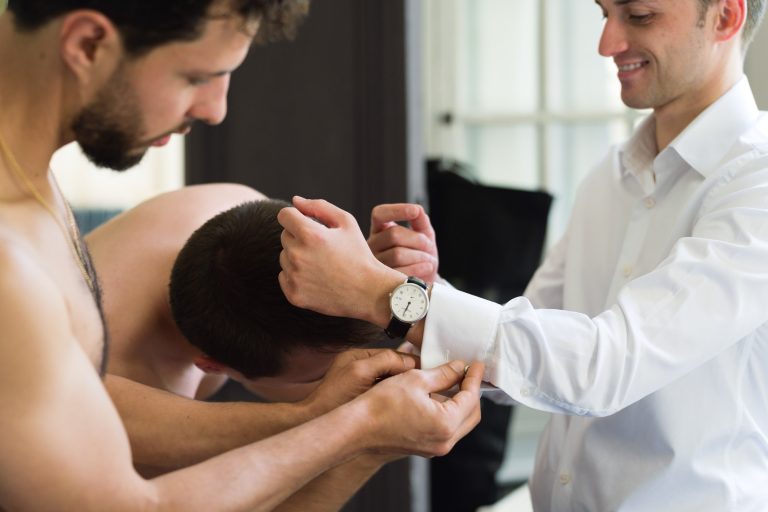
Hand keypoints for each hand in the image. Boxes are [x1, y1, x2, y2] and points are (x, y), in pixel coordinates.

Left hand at [278, 197, 403, 323]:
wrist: (369, 292)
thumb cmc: (359, 254)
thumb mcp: (347, 223)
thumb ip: (319, 207)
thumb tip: (295, 201)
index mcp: (310, 235)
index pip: (284, 215)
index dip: (296, 216)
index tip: (308, 224)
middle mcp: (298, 255)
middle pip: (285, 236)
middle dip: (299, 237)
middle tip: (322, 248)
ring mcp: (295, 277)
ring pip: (284, 257)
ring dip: (297, 257)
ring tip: (321, 264)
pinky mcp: (294, 294)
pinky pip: (284, 277)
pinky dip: (296, 276)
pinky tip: (316, 278)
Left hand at [303, 348, 417, 416]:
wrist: (315, 421)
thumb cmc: (332, 399)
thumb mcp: (360, 373)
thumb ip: (384, 360)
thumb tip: (409, 359)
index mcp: (359, 356)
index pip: (393, 355)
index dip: (411, 363)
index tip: (428, 372)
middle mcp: (362, 368)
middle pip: (394, 367)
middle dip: (409, 375)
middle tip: (427, 385)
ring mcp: (363, 384)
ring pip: (392, 381)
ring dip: (403, 387)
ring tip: (419, 396)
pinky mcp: (364, 399)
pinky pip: (387, 393)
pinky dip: (396, 397)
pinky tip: (404, 406)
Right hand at [356, 361, 483, 456]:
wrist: (358, 428)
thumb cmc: (382, 403)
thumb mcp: (415, 380)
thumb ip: (443, 374)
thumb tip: (459, 368)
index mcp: (446, 423)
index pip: (471, 397)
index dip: (475, 378)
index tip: (477, 364)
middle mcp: (445, 441)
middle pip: (472, 414)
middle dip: (473, 392)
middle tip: (469, 373)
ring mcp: (436, 448)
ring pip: (461, 424)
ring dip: (462, 403)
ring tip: (456, 381)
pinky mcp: (426, 449)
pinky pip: (448, 430)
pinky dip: (450, 413)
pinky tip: (441, 396)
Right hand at [368, 203, 438, 283]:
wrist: (422, 281)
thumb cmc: (420, 255)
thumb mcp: (423, 235)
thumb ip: (420, 221)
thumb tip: (417, 210)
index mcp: (380, 230)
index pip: (380, 214)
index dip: (396, 210)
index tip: (414, 211)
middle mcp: (372, 245)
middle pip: (394, 234)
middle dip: (418, 239)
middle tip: (430, 246)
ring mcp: (374, 265)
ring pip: (398, 254)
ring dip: (420, 256)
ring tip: (429, 260)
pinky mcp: (381, 283)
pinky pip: (401, 271)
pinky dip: (419, 268)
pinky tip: (427, 268)